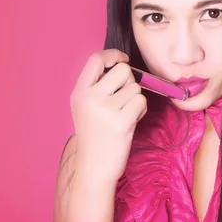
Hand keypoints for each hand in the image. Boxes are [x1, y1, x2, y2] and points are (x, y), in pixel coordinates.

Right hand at [69, 49, 146, 183]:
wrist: (93, 167)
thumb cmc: (94, 135)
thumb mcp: (85, 105)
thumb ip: (98, 84)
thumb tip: (121, 63)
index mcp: (80, 91)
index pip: (96, 59)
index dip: (113, 54)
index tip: (122, 59)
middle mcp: (91, 97)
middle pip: (123, 70)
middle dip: (129, 81)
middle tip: (123, 98)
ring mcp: (106, 109)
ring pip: (135, 88)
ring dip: (135, 99)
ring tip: (124, 114)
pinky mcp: (121, 122)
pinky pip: (141, 102)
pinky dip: (140, 111)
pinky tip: (130, 122)